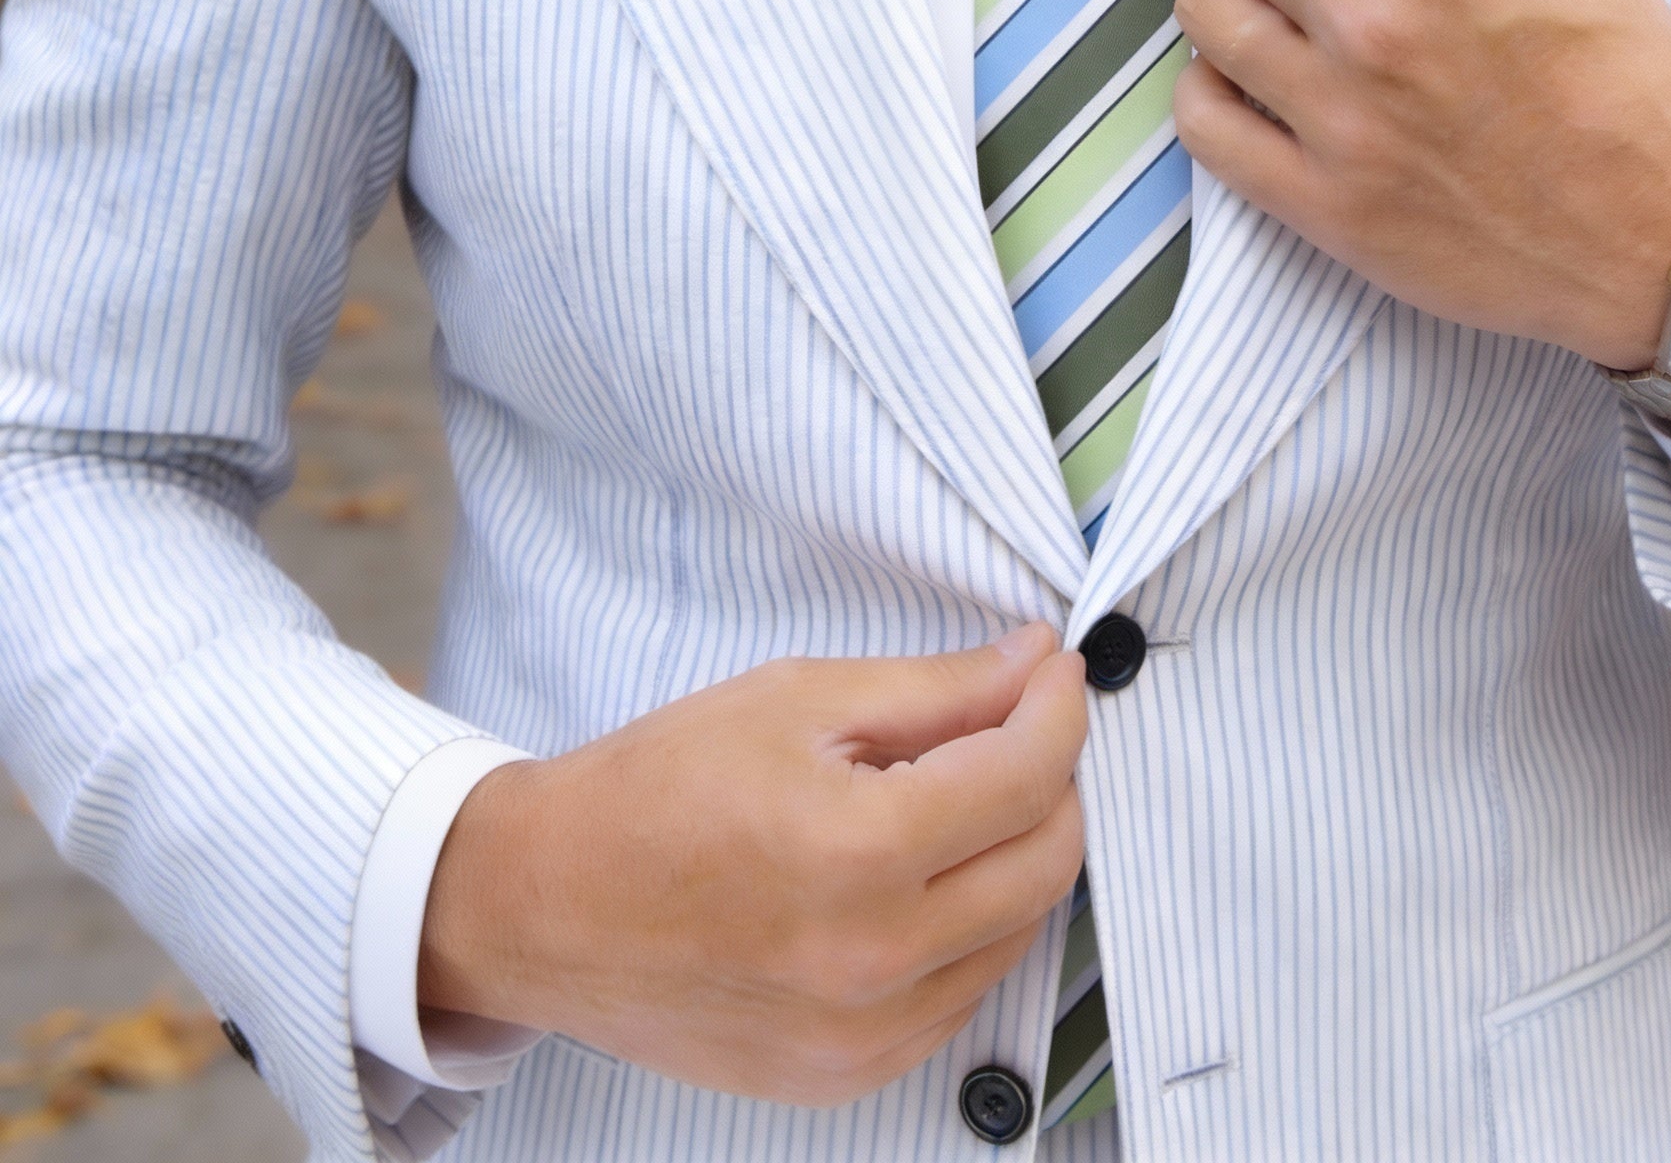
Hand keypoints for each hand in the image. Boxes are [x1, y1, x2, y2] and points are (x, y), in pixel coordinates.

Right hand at [419, 625, 1087, 1105]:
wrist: (542, 906)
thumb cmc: (654, 788)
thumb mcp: (795, 700)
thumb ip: (934, 689)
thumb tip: (1032, 662)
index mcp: (856, 852)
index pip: (1025, 776)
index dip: (1058, 708)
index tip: (1055, 670)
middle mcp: (873, 960)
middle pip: (1046, 864)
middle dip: (1055, 779)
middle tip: (1021, 724)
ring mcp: (862, 1037)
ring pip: (1017, 934)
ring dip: (1018, 853)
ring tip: (962, 795)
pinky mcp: (845, 1076)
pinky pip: (961, 996)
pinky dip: (972, 927)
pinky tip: (925, 876)